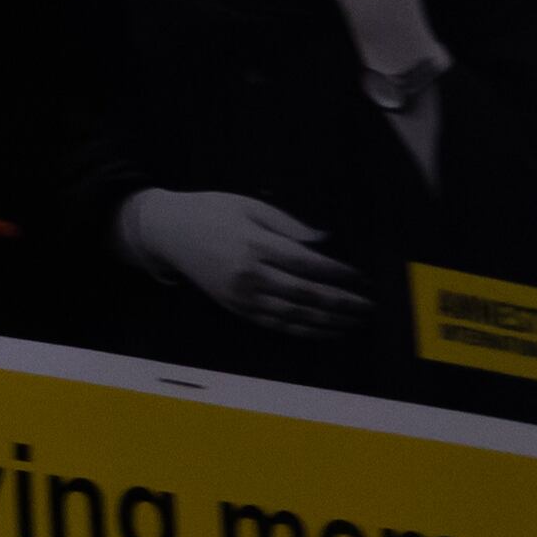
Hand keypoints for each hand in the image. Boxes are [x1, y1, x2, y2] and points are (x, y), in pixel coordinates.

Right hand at [121, 190, 371, 336]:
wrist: (168, 232)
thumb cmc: (212, 211)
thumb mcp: (251, 205)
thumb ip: (289, 225)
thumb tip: (324, 240)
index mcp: (255, 246)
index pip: (307, 264)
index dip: (338, 273)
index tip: (361, 277)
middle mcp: (249, 276)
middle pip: (305, 295)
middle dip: (341, 303)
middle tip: (368, 306)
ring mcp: (242, 296)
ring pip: (293, 316)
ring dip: (327, 322)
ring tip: (354, 323)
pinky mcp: (236, 308)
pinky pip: (275, 324)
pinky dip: (302, 331)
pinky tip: (323, 330)